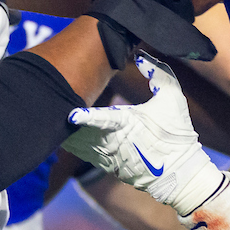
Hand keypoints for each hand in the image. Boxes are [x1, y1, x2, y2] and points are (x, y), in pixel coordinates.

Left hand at [66, 54, 219, 210]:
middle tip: (52, 103)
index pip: (103, 119)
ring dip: (66, 132)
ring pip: (77, 144)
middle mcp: (113, 142)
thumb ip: (158, 73)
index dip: (86, 117)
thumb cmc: (175, 132)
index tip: (70, 114)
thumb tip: (140, 57)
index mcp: (127, 123)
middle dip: (67, 121)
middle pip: (81, 131)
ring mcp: (107, 156)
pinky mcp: (104, 165)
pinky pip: (81, 152)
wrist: (177, 172)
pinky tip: (62, 131)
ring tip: (51, 116)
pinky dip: (71, 142)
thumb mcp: (173, 98)